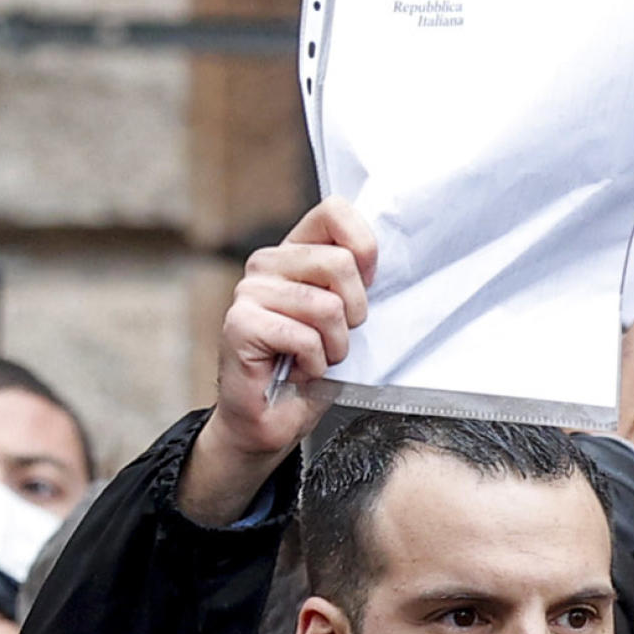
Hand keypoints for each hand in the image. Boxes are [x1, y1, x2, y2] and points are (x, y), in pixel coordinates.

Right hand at [181, 198, 375, 525]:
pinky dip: (313, 365)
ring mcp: (249, 291)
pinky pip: (304, 337)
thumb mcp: (346, 320)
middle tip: (336, 341)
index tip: (367, 286)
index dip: (364, 247)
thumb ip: (358, 284)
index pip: (334, 211)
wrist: (270, 423)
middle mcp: (267, 263)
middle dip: (354, 314)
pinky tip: (298, 373)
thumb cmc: (310, 371)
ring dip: (334, 347)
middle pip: (340, 262)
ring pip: (326, 306)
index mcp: (295, 253)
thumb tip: (393, 261)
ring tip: (316, 360)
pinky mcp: (240, 323)